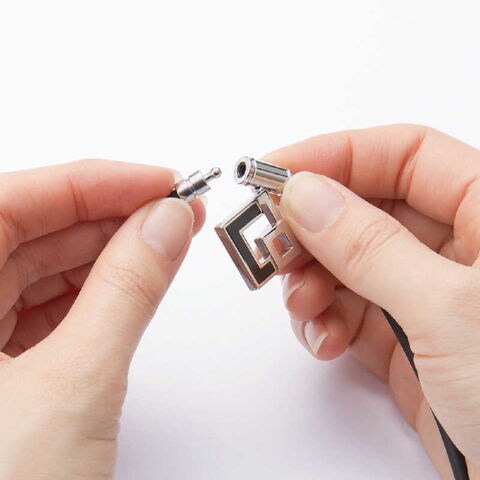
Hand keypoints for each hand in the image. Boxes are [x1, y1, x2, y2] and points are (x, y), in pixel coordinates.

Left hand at [0, 160, 204, 478]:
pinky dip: (94, 290)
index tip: (159, 181)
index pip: (12, 202)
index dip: (94, 183)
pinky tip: (133, 279)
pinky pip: (45, 306)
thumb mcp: (75, 386)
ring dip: (107, 250)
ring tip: (164, 239)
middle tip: (173, 209)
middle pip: (29, 230)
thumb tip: (169, 224)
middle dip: (111, 215)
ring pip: (40, 267)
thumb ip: (129, 291)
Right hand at [266, 125, 479, 478]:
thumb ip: (370, 248)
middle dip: (312, 227)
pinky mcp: (407, 340)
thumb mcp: (450, 311)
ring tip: (301, 304)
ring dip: (312, 279)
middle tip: (270, 243)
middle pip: (366, 209)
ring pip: (349, 262)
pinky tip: (322, 339)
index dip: (337, 156)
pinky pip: (349, 311)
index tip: (276, 173)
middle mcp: (460, 250)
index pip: (405, 155)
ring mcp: (429, 296)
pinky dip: (324, 321)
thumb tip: (304, 195)